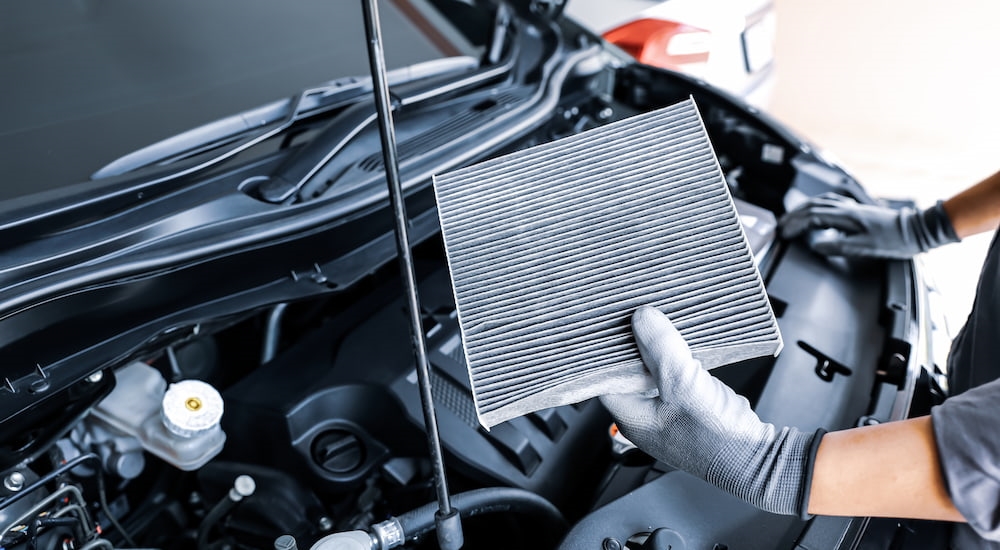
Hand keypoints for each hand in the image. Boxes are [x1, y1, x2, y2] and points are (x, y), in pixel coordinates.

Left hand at [600, 306, 821, 516]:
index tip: (613, 326)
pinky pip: (677, 380)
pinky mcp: (691, 410)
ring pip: (656, 374)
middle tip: (639, 318)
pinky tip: (685, 346)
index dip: (608, 351)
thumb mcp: (682, 384)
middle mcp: (647, 419)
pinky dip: (680, 362)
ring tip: (661, 325)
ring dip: (660, 353)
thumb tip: (642, 318)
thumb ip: (660, 349)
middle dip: (636, 347)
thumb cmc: (717, 437)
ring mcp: (670, 415)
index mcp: (632, 418)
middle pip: (631, 373)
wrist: (757, 458)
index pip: (606, 378)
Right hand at [780, 193, 958, 258]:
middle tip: (779, 226)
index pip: (811, 217)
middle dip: (793, 216)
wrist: (917, 230)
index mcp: (846, 216)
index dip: (795, 225)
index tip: (784, 234)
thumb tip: (816, 246)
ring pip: (820, 203)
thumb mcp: (865, 249)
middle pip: (812, 207)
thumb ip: (838, 247)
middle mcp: (847, 209)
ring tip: (791, 219)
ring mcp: (852, 208)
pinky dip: (816, 207)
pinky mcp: (857, 210)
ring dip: (802, 210)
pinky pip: (830, 204)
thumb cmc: (896, 241)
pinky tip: (816, 213)